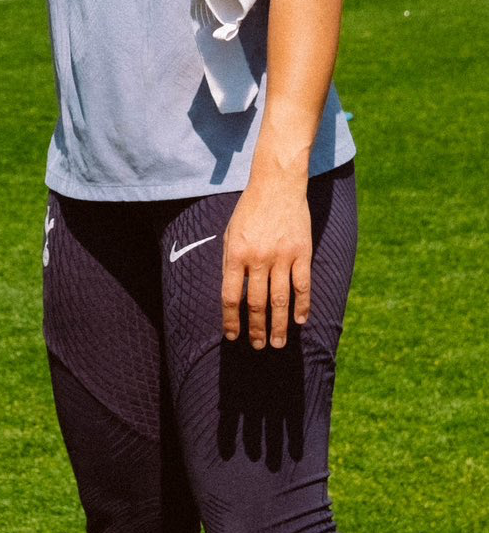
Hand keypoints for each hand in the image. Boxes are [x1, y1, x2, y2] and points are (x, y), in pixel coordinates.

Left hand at [222, 179, 311, 347]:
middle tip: (257, 346)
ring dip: (278, 326)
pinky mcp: (302, 253)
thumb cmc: (249, 210)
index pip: (230, 296)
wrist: (276, 185)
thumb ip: (231, 262)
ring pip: (280, 300)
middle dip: (255, 328)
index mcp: (235, 253)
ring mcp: (282, 257)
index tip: (232, 335)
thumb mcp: (230, 233)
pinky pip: (303, 286)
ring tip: (277, 343)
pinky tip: (300, 321)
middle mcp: (258, 258)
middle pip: (256, 303)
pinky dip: (302, 306)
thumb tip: (233, 294)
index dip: (231, 319)